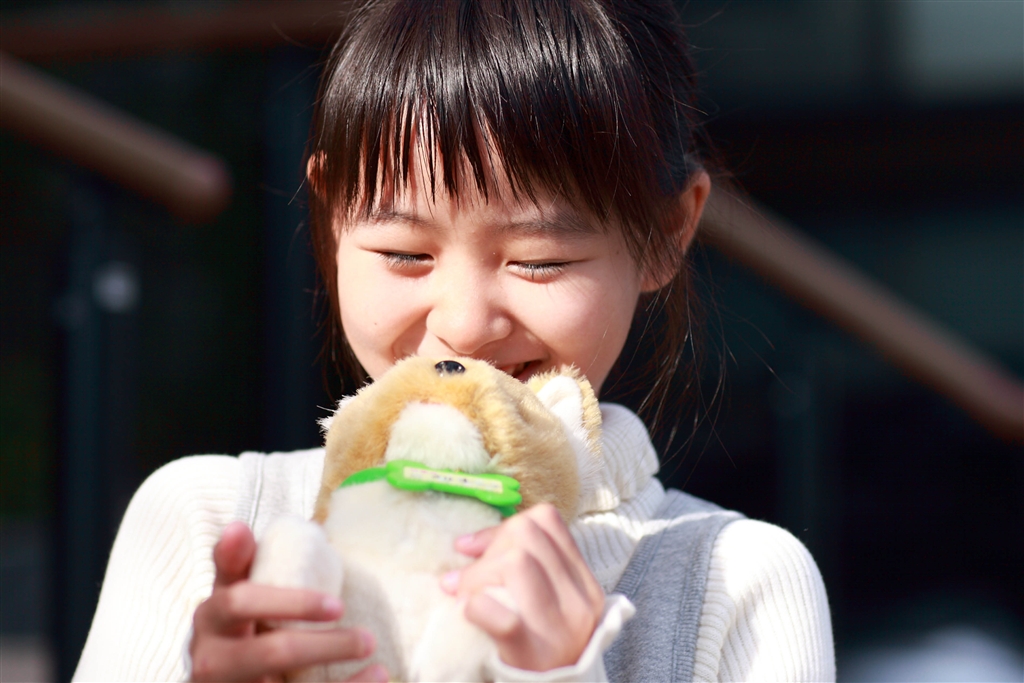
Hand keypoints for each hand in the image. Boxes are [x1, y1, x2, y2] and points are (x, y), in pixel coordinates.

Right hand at [190, 521, 386, 682]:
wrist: (216, 678)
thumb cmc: (229, 631)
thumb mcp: (227, 597)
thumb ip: (234, 564)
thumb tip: (238, 527)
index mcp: (211, 622)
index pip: (241, 603)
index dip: (291, 602)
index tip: (338, 605)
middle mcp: (213, 662)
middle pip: (272, 653)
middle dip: (324, 645)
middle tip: (368, 639)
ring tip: (381, 668)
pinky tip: (374, 680)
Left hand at [442, 504, 604, 670]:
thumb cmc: (545, 653)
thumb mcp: (556, 608)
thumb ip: (536, 573)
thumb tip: (475, 543)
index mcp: (584, 585)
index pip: (548, 521)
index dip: (505, 524)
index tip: (476, 547)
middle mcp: (578, 601)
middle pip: (527, 533)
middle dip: (488, 546)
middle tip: (467, 575)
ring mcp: (557, 627)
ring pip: (516, 561)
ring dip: (478, 573)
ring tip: (463, 594)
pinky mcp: (530, 652)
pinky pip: (500, 613)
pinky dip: (476, 606)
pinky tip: (468, 612)